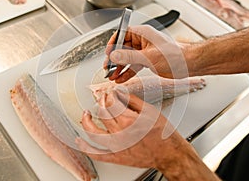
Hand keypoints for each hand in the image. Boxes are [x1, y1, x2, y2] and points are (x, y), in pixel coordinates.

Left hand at [76, 89, 211, 179]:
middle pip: (102, 113)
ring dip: (86, 122)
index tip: (109, 92)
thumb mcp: (150, 111)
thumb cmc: (163, 134)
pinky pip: (97, 154)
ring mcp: (116, 146)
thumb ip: (132, 100)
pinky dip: (86, 148)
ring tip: (85, 115)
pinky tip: (79, 141)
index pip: (111, 102)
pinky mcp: (116, 157)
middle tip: (101, 98)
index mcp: (128, 119)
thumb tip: (119, 92)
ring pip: (93, 132)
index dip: (108, 94)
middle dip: (100, 102)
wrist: (169, 154)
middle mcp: (120, 133)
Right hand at [104, 25, 188, 82]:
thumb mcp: (148, 57)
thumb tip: (114, 56)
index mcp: (143, 34)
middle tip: (108, 68)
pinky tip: (121, 78)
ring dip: (119, 68)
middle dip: (115, 59)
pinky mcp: (147, 61)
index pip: (122, 34)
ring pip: (127, 59)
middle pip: (123, 48)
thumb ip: (129, 57)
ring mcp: (144, 52)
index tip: (108, 53)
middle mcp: (142, 41)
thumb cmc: (175, 55)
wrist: (188, 65)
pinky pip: (133, 66)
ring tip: (112, 76)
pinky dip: (127, 72)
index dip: (113, 43)